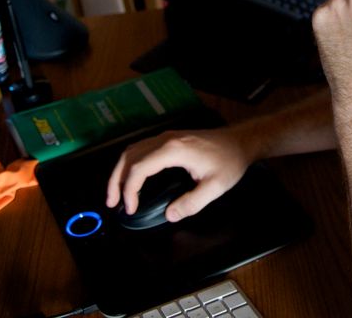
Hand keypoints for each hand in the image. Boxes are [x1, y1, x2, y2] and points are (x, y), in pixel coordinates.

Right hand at [105, 128, 249, 221]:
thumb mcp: (215, 187)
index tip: (130, 208)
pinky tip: (130, 178)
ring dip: (120, 171)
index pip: (139, 168)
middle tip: (112, 203)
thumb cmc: (229, 160)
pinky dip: (130, 164)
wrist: (240, 141)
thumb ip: (192, 203)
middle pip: (129, 157)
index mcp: (173, 150)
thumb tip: (170, 215)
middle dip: (116, 180)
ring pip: (132, 150)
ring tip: (116, 193)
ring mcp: (166, 137)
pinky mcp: (169, 139)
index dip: (129, 190)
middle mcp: (165, 140)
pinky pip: (141, 149)